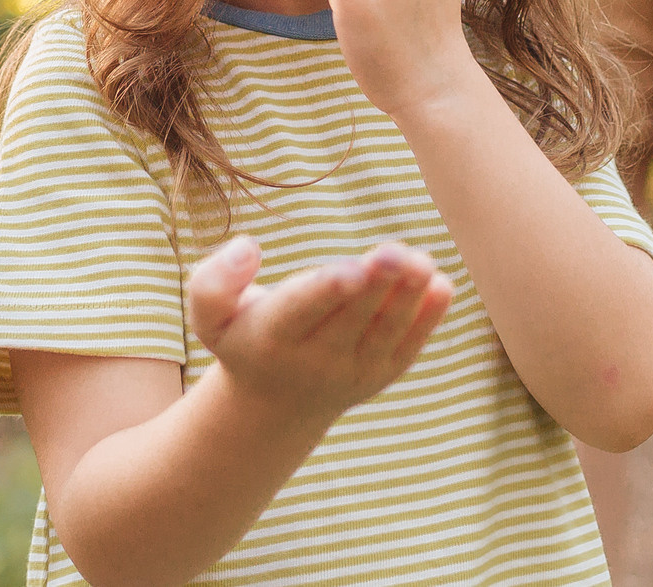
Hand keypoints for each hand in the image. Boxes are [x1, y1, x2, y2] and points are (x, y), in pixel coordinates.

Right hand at [184, 234, 453, 422]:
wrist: (274, 405)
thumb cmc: (244, 338)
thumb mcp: (210, 317)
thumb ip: (213, 283)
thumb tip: (248, 247)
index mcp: (271, 338)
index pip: (301, 310)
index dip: (328, 290)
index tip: (351, 269)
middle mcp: (315, 361)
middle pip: (350, 319)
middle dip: (376, 286)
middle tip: (397, 253)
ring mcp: (353, 372)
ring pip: (384, 333)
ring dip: (407, 298)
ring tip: (423, 263)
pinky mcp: (381, 374)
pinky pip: (407, 347)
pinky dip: (427, 320)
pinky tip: (442, 285)